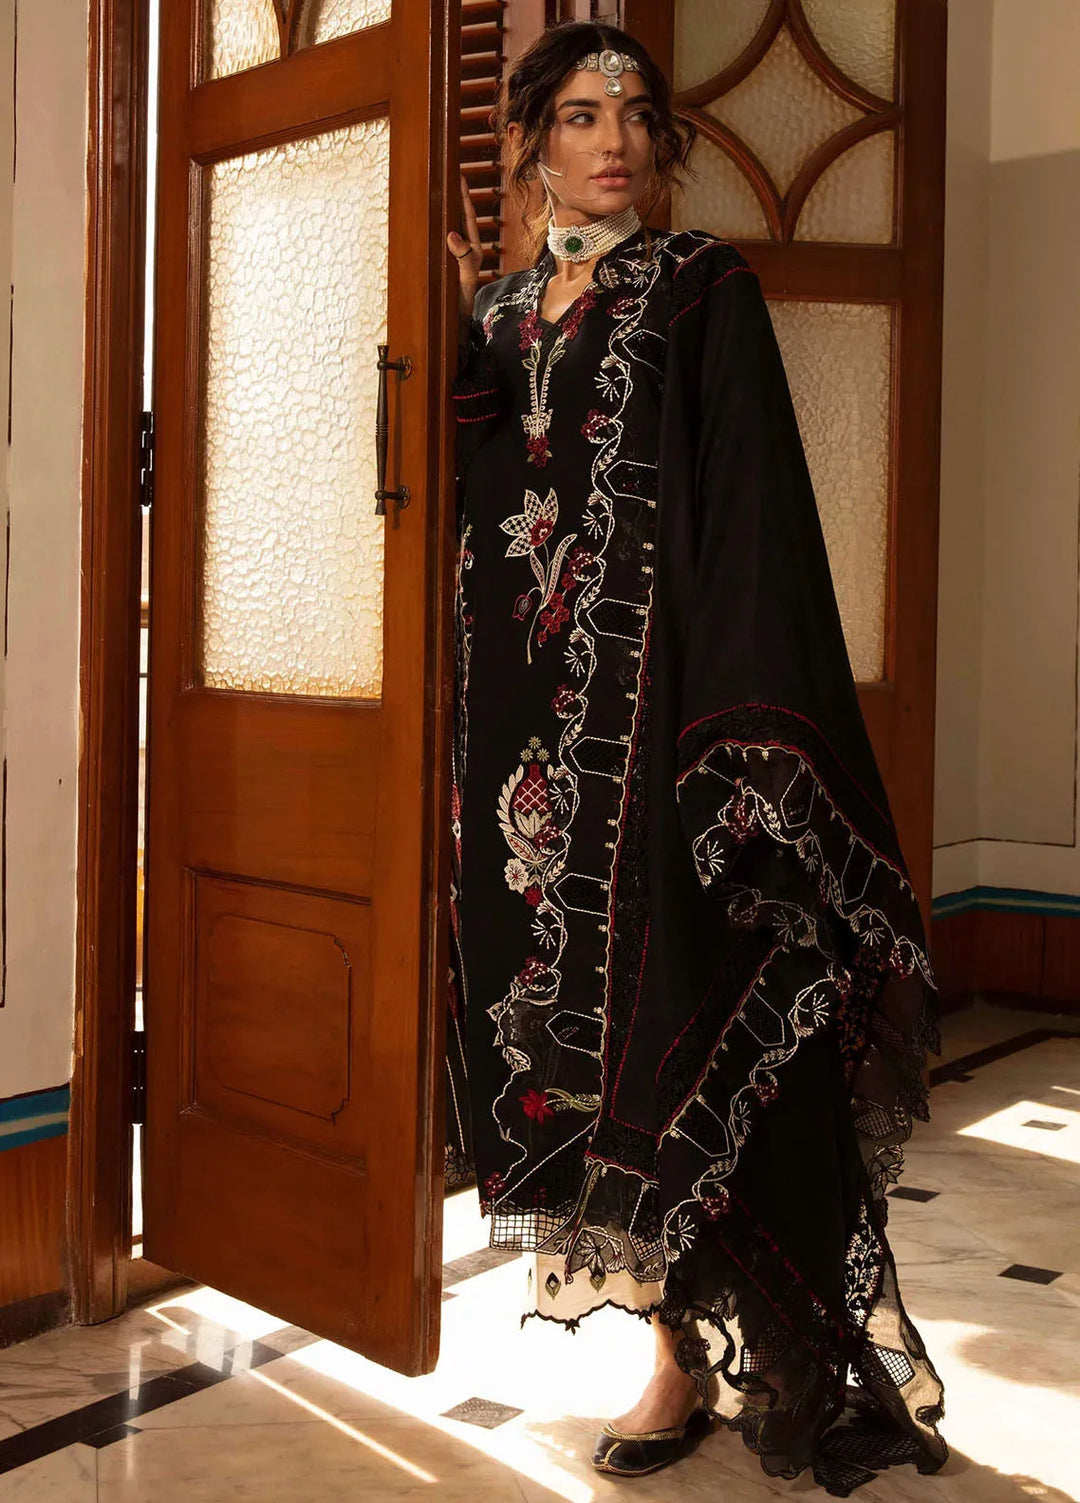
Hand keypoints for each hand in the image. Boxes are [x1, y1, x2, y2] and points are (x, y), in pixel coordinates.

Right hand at [447, 173, 482, 320]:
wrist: (454, 322)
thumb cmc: (461, 301)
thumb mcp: (464, 278)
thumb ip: (463, 258)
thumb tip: (452, 233)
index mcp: (472, 247)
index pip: (467, 215)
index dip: (463, 196)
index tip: (458, 175)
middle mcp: (463, 247)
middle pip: (457, 216)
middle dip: (452, 196)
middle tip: (443, 175)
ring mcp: (453, 254)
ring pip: (447, 225)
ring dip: (441, 209)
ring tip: (433, 190)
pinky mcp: (443, 261)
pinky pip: (438, 239)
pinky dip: (433, 226)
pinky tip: (424, 219)